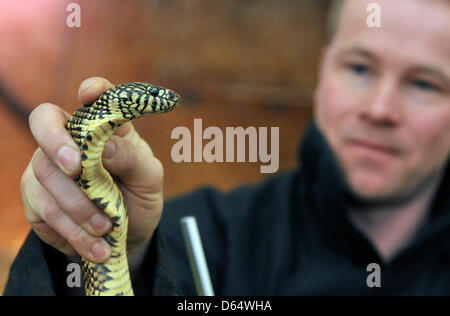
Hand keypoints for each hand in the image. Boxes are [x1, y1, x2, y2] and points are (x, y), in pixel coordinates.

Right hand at [21, 77, 163, 267]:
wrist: (126, 238)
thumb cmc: (139, 197)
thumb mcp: (149, 179)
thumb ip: (132, 158)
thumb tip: (104, 146)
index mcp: (106, 128)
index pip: (96, 99)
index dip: (92, 90)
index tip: (90, 93)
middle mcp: (72, 141)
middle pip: (45, 122)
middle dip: (57, 141)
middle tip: (76, 167)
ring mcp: (49, 167)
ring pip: (46, 175)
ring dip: (79, 206)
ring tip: (107, 228)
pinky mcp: (37, 199)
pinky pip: (44, 210)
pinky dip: (72, 231)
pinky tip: (94, 245)